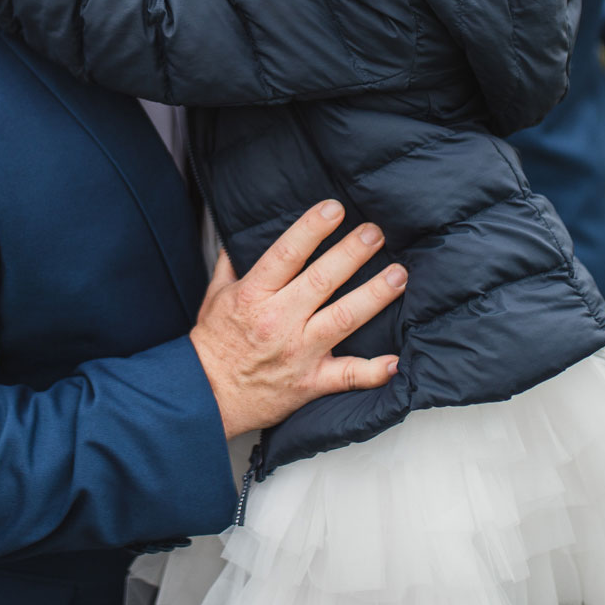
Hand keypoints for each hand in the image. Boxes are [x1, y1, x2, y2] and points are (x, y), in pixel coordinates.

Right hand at [188, 200, 405, 439]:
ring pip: (343, 318)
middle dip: (352, 253)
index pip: (286, 254)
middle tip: (375, 232)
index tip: (334, 208)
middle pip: (322, 280)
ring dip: (374, 295)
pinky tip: (396, 361)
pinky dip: (374, 371)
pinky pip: (348, 376)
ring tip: (398, 275)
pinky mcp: (311, 382)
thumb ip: (231, 263)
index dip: (311, 229)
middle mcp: (278, 321)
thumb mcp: (214, 296)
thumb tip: (241, 233)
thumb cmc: (213, 344)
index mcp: (253, 296)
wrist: (206, 396)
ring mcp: (298, 352)